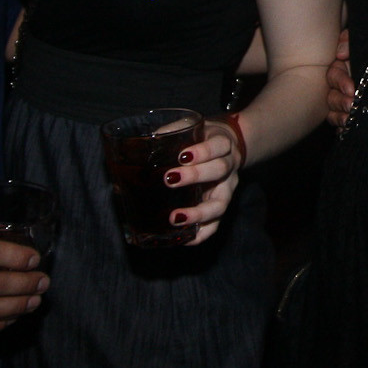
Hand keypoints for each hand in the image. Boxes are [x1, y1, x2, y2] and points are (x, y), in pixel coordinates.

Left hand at [168, 121, 242, 245]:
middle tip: (170, 179)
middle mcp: (229, 167)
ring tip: (176, 218)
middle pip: (220, 170)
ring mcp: (227, 189)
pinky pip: (216, 225)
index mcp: (222, 144)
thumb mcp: (189, 128)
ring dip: (199, 212)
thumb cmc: (200, 139)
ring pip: (221, 203)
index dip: (203, 152)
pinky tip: (185, 239)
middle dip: (196, 176)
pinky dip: (202, 234)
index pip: (219, 146)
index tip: (182, 156)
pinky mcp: (220, 206)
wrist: (226, 145)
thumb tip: (138, 145)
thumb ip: (169, 133)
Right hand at [326, 29, 354, 127]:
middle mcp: (343, 86)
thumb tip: (340, 54)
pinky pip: (341, 125)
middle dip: (341, 102)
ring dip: (340, 117)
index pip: (334, 75)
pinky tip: (348, 130)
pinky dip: (343, 128)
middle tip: (352, 106)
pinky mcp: (353, 115)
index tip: (352, 89)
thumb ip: (351, 41)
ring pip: (334, 111)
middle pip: (332, 96)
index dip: (340, 82)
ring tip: (350, 120)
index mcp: (344, 69)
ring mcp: (347, 101)